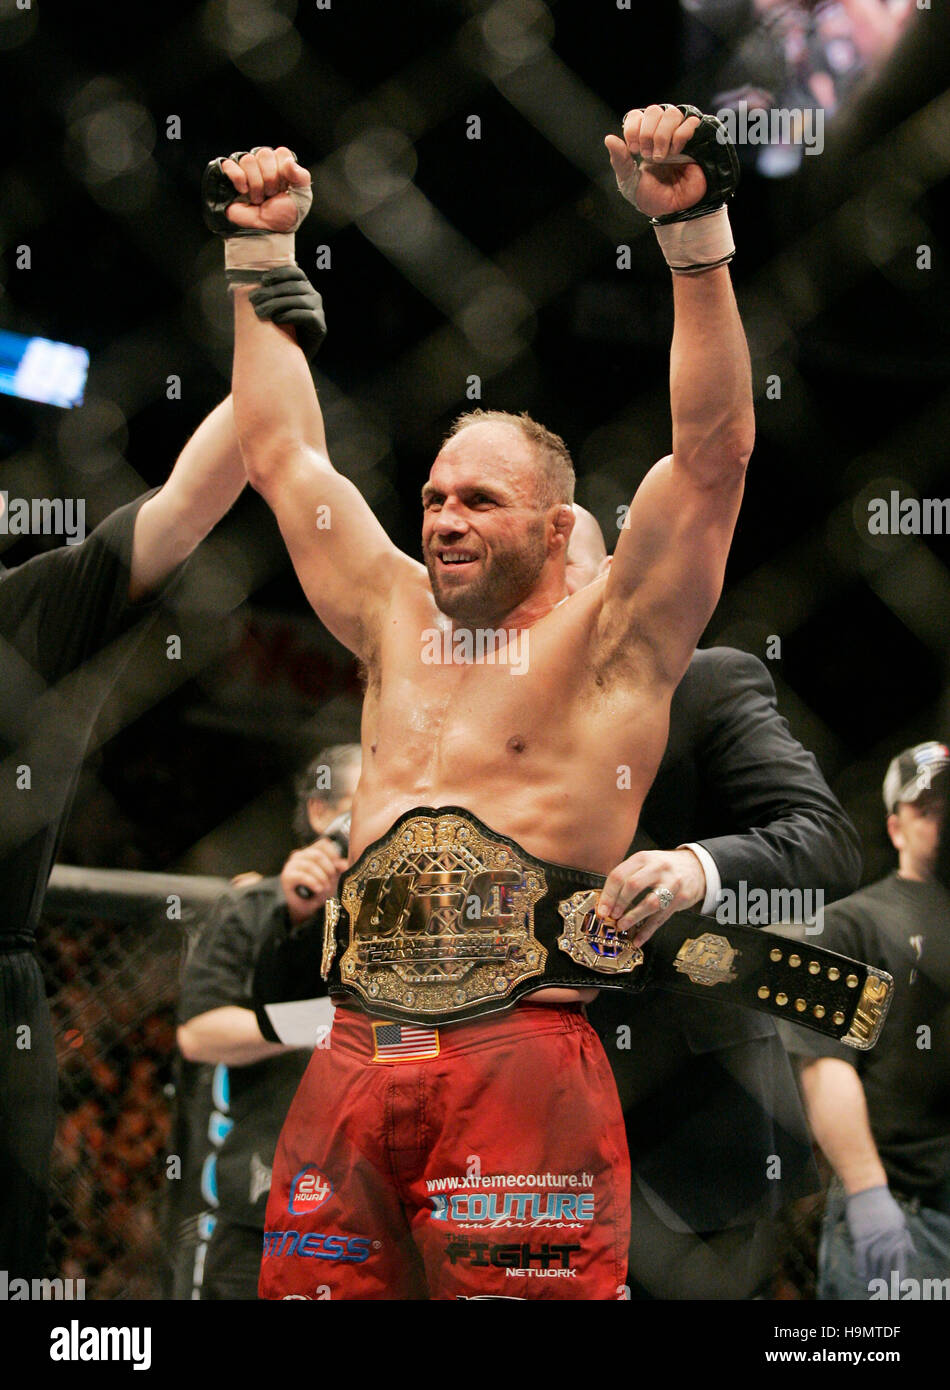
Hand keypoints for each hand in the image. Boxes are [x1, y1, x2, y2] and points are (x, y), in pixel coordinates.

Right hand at [219, 146, 311, 233]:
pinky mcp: (230, 176)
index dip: (283, 172)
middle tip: (270, 195)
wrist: (265, 232)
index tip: (284, 189)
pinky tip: (243, 191)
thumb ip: (301, 177)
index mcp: (281, 165)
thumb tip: (288, 161)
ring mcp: (246, 169)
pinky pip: (230, 165)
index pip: (281, 152)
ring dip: (255, 185)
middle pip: (264, 154)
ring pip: (248, 160)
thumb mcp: (301, 198)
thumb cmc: (283, 216)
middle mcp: (263, 164)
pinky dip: (238, 179)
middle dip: (269, 179)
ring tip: (259, 199)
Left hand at [249, 266, 326, 360]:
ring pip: (299, 300)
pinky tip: (276, 320)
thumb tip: (244, 288)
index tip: (263, 281)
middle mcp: (314, 296)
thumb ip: (267, 296)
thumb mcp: (272, 309)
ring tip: (260, 312)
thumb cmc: (279, 331)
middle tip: (254, 300)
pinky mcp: (320, 326)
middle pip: (293, 287)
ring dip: (276, 304)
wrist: (291, 358)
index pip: (295, 272)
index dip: (280, 273)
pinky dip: (290, 316)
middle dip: (271, 292)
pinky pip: (306, 316)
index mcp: (303, 287)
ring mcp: (319, 311)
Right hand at [280, 837, 347, 926]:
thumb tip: (345, 865)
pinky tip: (318, 889)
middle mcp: (299, 855)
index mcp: (310, 851)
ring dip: (321, 878)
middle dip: (328, 868)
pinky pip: (301, 876)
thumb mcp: (331, 877)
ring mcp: (291, 865)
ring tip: (325, 888)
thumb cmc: (318, 890)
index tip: (339, 867)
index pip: (323, 844)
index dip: (333, 854)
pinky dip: (313, 883)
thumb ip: (337, 868)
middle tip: (332, 880)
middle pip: (317, 855)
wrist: (305, 907)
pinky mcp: (286, 877)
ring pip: (310, 865)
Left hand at [595, 847, 706, 947]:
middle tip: (611, 916)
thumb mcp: (645, 863)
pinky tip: (638, 939)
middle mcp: (658, 868)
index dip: (608, 894)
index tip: (602, 909)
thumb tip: (607, 902)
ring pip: (650, 903)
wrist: (696, 867)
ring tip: (622, 926)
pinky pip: (661, 917)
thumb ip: (628, 877)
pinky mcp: (681, 899)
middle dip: (619, 904)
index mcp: (643, 858)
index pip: (619, 875)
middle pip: (633, 886)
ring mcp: (671, 883)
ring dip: (633, 917)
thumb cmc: (664, 867)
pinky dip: (648, 931)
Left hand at [604, 104, 704, 219]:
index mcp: (642, 138)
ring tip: (662, 157)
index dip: (633, 129)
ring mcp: (677, 134)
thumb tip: (609, 138)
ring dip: (663, 135)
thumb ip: (619, 160)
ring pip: (671, 113)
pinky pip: (690, 122)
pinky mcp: (695, 139)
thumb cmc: (651, 195)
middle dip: (648, 133)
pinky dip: (680, 136)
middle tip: (648, 156)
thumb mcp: (629, 180)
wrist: (672, 209)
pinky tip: (676, 152)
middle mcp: (659, 131)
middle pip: (654, 110)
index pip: (636, 115)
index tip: (634, 151)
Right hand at [845, 1186, 916, 1285]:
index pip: (900, 1259)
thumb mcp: (899, 1219)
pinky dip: (860, 1265)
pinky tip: (861, 1274)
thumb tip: (912, 1254)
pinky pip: (860, 1253)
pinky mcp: (860, 1233)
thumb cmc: (883, 1204)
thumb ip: (905, 1238)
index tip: (898, 1286)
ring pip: (873, 1260)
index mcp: (898, 1234)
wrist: (866, 1189)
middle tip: (882, 1287)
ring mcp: (873, 1235)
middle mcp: (887, 1237)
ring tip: (871, 1284)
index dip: (899, 1274)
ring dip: (873, 1274)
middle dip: (884, 1277)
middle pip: (886, 1262)